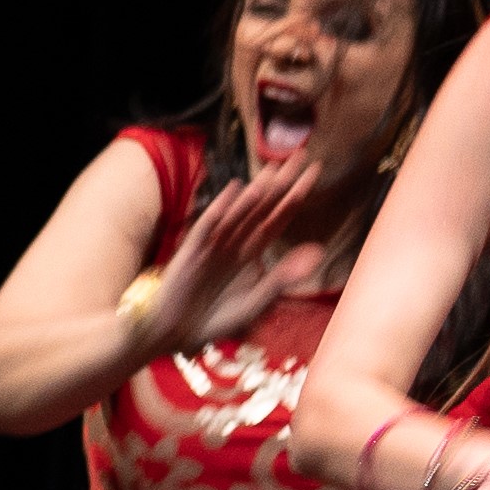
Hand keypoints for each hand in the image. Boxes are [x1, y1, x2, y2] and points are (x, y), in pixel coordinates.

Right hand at [157, 140, 335, 350]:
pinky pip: (209, 228)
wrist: (172, 334)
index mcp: (251, 254)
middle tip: (301, 154)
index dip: (296, 195)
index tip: (315, 171)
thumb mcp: (255, 303)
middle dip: (282, 182)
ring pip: (239, 213)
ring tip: (275, 168)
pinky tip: (235, 192)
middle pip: (263, 207)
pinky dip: (222, 210)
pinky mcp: (193, 254)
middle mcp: (234, 243)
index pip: (279, 217)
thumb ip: (282, 278)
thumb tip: (317, 252)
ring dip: (257, 192)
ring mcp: (213, 246)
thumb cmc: (212, 321)